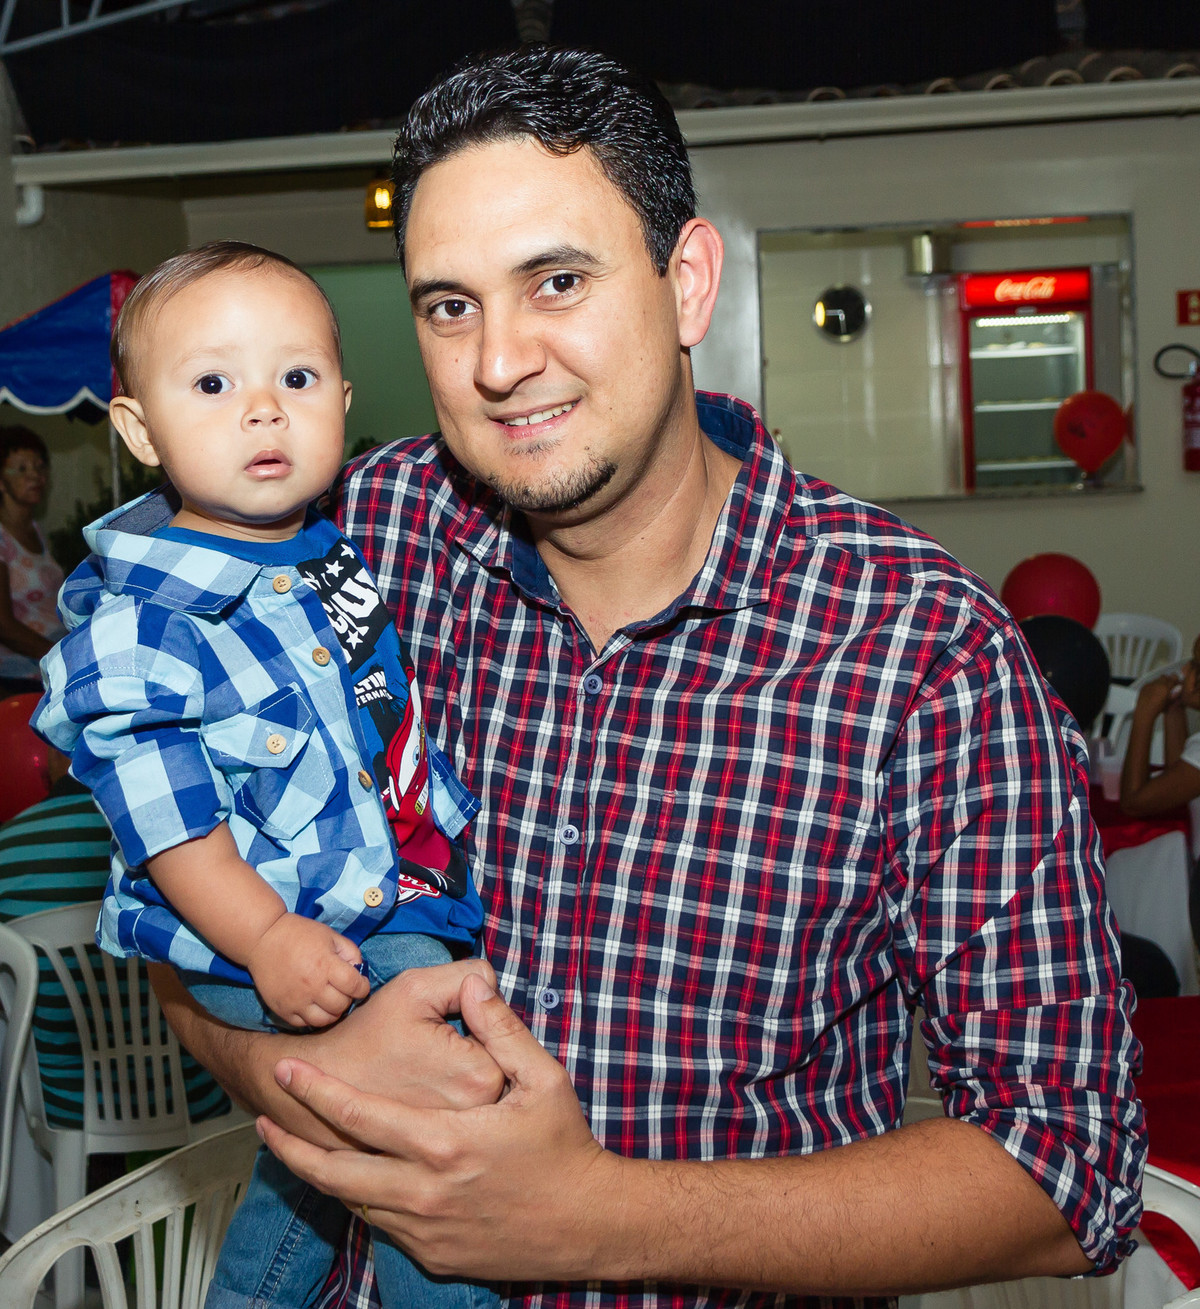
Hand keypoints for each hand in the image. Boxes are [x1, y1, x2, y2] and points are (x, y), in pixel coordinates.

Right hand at [153, 958, 507, 1151]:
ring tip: (422, 1090)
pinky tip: (417, 1121)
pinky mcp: (430, 1181)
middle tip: (433, 1064)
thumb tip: (493, 985)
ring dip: (461, 1108)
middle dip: (472, 1071)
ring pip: (479, 1123)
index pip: (508, 1053)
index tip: (447, 1039)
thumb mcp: (416, 987)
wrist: (306, 1090)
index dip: (477, 1038)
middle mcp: (472, 1127)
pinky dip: (441, 1137)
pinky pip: (453, 1149)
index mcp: (479, 1079)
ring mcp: (452, 1159)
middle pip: (500, 1090)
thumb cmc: (367, 1034)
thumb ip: (468, 976)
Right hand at [247, 913, 368, 1028]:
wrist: (263, 938)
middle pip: (341, 1006)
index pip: (355, 986)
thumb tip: (359, 972)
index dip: (363, 988)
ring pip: (324, 1020)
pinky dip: (313, 1017)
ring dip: (332, 1012)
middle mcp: (312, 986)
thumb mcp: (330, 935)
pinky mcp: (282, 1009)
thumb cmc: (299, 934)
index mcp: (326, 965)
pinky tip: (313, 1005)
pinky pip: (304, 1024)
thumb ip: (350, 953)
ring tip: (330, 1001)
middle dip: (347, 999)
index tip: (361, 985)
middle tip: (343, 991)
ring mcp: (295, 1001)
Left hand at [258, 972, 618, 1280]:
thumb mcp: (544, 1079)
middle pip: (334, 1171)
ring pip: (352, 1202)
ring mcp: (425, 1229)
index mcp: (442, 1143)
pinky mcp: (433, 1254)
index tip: (287, 1069)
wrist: (587, 1225)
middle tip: (264, 1121)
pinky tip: (350, 1182)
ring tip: (292, 1149)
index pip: (358, 1115)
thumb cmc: (566, 1147)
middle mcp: (422, 1192)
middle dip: (291, 1145)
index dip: (316, 1091)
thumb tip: (475, 983)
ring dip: (317, 1175)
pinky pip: (380, 1226)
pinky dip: (357, 1201)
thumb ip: (502, 1030)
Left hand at [1135, 673, 1180, 719]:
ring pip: (1157, 679)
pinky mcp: (1144, 686)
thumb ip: (1175, 694)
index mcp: (1165, 688)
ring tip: (1160, 690)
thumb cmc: (1158, 709)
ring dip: (1160, 682)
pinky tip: (1153, 692)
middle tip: (1168, 685)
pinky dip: (1153, 685)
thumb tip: (1180, 688)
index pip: (1173, 679)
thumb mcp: (1169, 702)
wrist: (1145, 711)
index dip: (1175, 680)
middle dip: (1167, 680)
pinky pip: (1150, 683)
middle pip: (1165, 677)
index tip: (1176, 683)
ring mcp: (1149, 684)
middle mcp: (1157, 685)